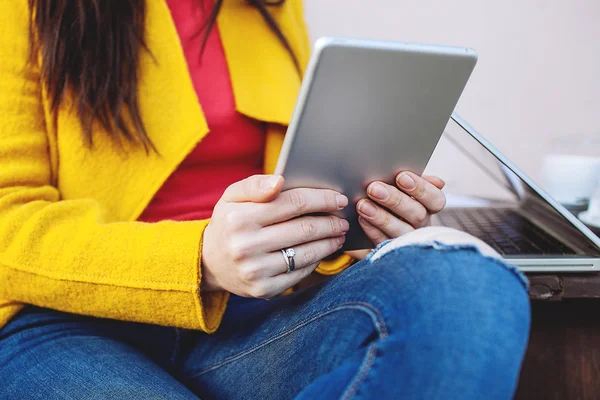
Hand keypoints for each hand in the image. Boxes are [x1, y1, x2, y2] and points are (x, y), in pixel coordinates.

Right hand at [201, 175, 348, 298]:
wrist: (209, 262)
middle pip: (305, 229)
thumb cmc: (229, 223)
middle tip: (342, 219)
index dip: (322, 200)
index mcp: (240, 218)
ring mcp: (256, 270)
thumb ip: (255, 185)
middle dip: (331, 222)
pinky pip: (300, 272)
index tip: (339, 199)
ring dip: (329, 242)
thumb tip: (280, 181)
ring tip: (338, 234)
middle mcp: (246, 246)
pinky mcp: (264, 289)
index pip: (293, 203)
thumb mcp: (232, 197)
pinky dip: (316, 260)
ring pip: (307, 252)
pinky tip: (321, 250)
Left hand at [356, 171, 445, 245]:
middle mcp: (421, 226)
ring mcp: (407, 241)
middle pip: (417, 215)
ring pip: (401, 231)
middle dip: (395, 200)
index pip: (436, 199)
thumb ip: (411, 181)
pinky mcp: (390, 252)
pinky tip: (361, 219)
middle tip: (373, 188)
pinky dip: (372, 230)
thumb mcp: (399, 189)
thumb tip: (437, 181)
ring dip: (381, 217)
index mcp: (428, 207)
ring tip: (363, 204)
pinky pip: (383, 243)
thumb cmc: (388, 199)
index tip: (401, 176)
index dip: (421, 188)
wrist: (370, 227)